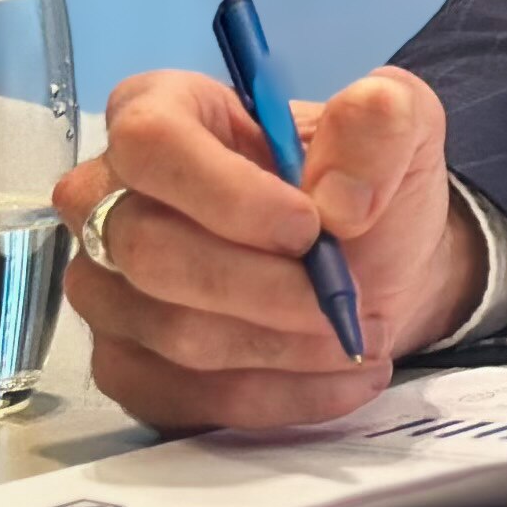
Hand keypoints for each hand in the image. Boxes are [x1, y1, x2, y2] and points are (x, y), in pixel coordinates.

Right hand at [55, 65, 487, 433]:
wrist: (372, 264)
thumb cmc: (361, 184)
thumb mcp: (400, 124)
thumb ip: (381, 122)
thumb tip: (340, 196)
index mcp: (161, 110)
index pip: (149, 143)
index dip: (225, 193)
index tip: (309, 227)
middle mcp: (108, 198)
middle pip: (149, 250)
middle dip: (263, 286)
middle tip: (346, 298)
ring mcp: (106, 287)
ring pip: (171, 331)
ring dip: (280, 344)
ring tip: (357, 335)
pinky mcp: (127, 365)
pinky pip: (184, 396)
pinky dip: (276, 396)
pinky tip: (340, 379)